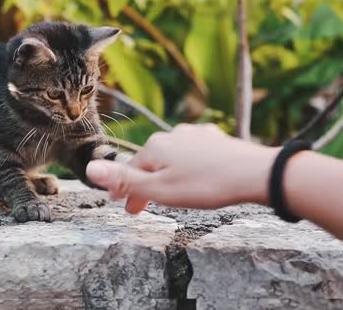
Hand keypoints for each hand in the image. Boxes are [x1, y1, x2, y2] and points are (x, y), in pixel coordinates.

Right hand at [86, 124, 277, 213]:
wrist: (254, 174)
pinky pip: (192, 152)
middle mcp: (171, 135)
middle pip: (149, 164)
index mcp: (154, 148)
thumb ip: (124, 181)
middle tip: (140, 208)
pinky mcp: (214, 139)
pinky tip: (195, 171)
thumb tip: (88, 168)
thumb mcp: (159, 190)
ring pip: (171, 157)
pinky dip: (187, 165)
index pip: (130, 172)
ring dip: (165, 174)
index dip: (124, 192)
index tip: (122, 208)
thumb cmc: (205, 185)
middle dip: (144, 185)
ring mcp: (194, 135)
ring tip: (168, 191)